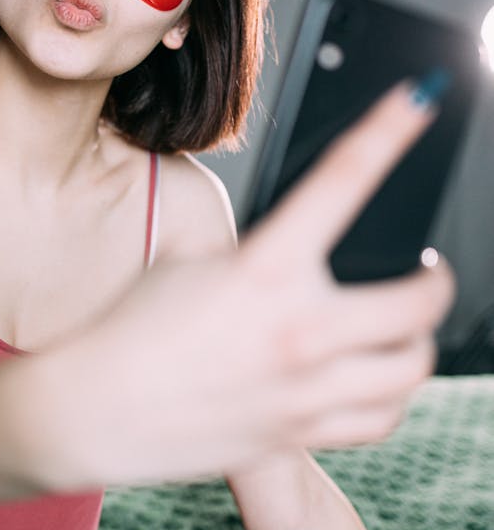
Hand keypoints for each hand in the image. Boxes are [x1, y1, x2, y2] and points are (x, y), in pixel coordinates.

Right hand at [38, 80, 455, 489]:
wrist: (94, 410)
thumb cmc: (131, 329)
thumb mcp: (188, 262)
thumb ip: (255, 249)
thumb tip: (295, 240)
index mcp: (262, 267)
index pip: (343, 179)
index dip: (391, 128)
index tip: (421, 97)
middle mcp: (296, 328)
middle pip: (420, 300)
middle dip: (436, 279)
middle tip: (426, 271)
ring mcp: (303, 388)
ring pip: (414, 365)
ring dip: (418, 341)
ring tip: (402, 331)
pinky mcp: (299, 432)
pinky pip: (383, 419)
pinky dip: (391, 398)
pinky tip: (375, 380)